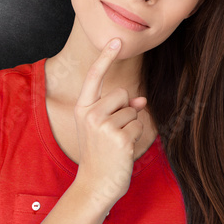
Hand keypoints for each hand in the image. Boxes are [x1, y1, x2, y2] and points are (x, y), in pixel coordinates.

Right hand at [72, 38, 146, 206]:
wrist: (95, 184)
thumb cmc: (99, 153)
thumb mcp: (100, 127)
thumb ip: (117, 109)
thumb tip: (140, 100)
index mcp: (82, 108)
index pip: (95, 76)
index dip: (106, 57)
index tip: (116, 40)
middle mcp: (91, 114)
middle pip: (121, 94)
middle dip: (124, 109)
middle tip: (112, 132)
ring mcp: (105, 126)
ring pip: (132, 112)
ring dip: (130, 126)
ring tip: (116, 144)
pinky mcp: (120, 139)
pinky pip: (138, 126)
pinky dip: (136, 138)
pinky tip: (123, 151)